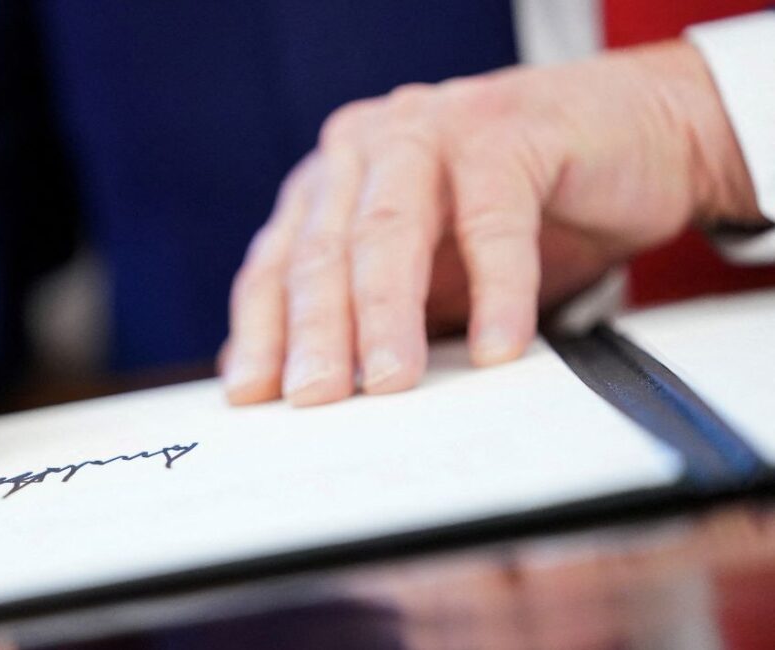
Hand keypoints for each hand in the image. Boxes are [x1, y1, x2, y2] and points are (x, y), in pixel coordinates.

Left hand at [223, 40, 761, 406]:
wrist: (630, 138)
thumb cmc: (517, 214)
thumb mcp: (426, 274)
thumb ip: (361, 314)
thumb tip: (281, 382)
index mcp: (332, 182)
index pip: (278, 263)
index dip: (262, 331)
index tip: (251, 396)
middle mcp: (367, 149)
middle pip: (325, 251)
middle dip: (315, 332)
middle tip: (313, 398)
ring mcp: (431, 130)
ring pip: (390, 231)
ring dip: (386, 313)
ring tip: (390, 382)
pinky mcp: (507, 130)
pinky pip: (493, 219)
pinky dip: (496, 288)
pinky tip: (497, 348)